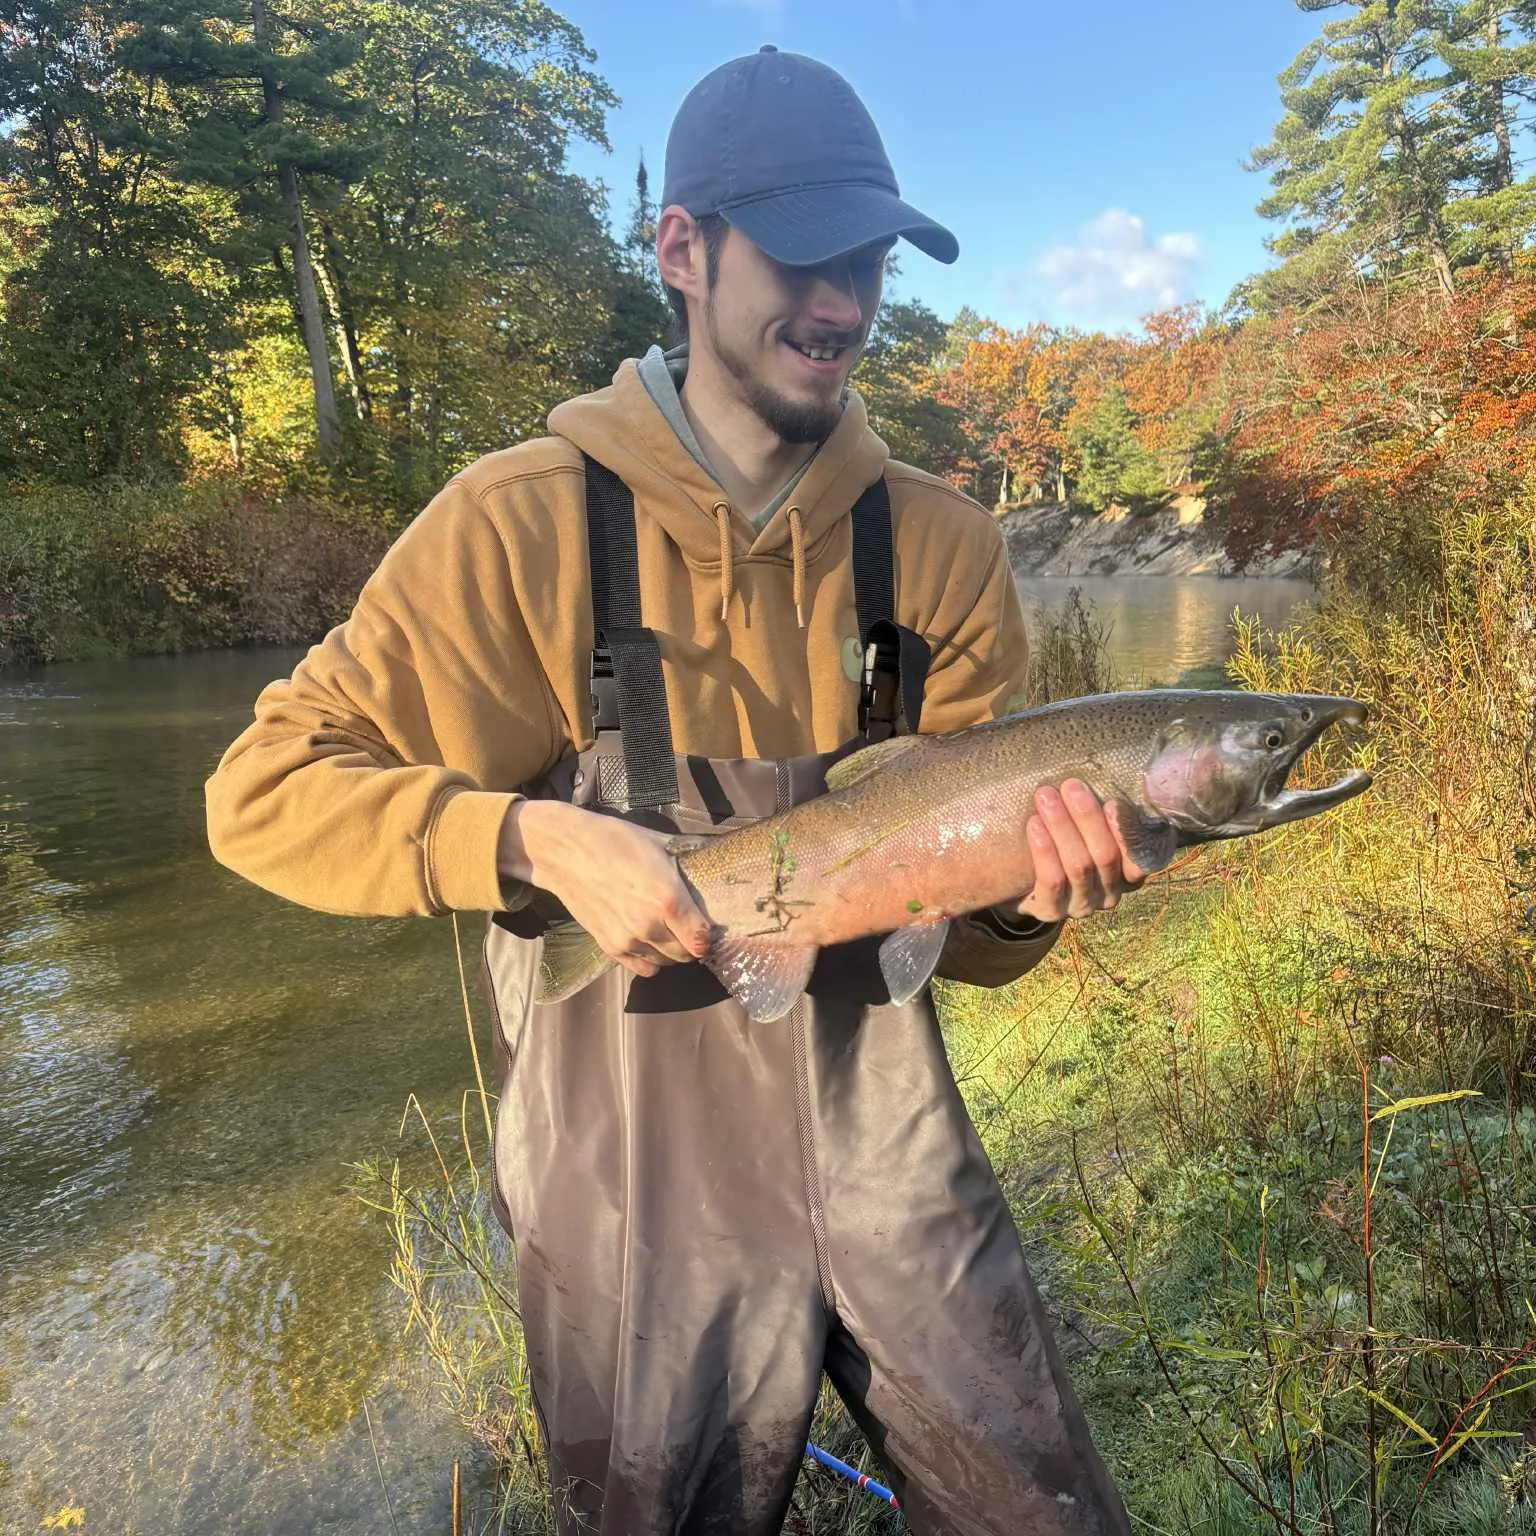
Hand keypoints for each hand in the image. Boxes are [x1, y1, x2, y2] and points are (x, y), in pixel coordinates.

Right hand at [499, 801, 714, 978]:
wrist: (568, 850)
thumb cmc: (616, 840)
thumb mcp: (661, 846)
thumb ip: (687, 867)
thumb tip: (713, 867)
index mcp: (669, 899)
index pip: (702, 939)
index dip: (710, 936)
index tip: (709, 927)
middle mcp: (650, 926)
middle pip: (687, 954)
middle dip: (693, 944)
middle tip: (689, 928)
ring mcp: (628, 940)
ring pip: (666, 962)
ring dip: (672, 952)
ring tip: (668, 933)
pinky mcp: (609, 947)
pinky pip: (642, 969)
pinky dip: (651, 960)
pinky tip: (649, 942)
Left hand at [1016, 779, 1147, 922]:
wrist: (1021, 881)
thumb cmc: (1064, 841)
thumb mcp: (1087, 826)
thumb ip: (1102, 808)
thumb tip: (1106, 763)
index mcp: (1128, 871)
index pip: (1141, 856)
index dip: (1128, 831)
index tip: (1113, 802)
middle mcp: (1111, 892)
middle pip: (1105, 855)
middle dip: (1087, 817)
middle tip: (1070, 786)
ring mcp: (1083, 905)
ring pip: (1079, 865)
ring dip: (1062, 827)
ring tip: (1045, 796)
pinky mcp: (1052, 911)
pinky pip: (1052, 881)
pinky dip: (1044, 851)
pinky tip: (1034, 825)